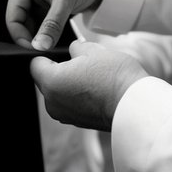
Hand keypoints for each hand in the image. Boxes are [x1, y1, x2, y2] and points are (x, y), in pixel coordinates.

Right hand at [6, 0, 109, 50]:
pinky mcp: (49, 9)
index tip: (36, 49)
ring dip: (42, 37)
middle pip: (21, 25)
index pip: (13, 19)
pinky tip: (58, 38)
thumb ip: (52, 24)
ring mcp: (38, 2)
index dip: (21, 37)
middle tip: (47, 49)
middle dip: (33, 38)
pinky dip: (50, 34)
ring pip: (33, 28)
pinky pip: (44, 27)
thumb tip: (40, 46)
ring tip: (54, 43)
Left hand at [29, 40, 147, 131]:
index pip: (35, 64)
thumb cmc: (114, 77)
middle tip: (82, 63)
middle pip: (46, 80)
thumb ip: (75, 48)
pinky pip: (70, 104)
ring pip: (59, 93)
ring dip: (70, 84)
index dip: (46, 55)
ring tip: (92, 76)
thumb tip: (73, 50)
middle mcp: (53, 103)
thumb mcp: (93, 50)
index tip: (60, 52)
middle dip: (60, 70)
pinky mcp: (78, 122)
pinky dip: (78, 96)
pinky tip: (96, 89)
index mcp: (51, 82)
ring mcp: (65, 115)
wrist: (135, 105)